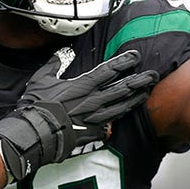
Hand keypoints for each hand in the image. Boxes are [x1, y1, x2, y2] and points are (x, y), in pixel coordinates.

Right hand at [0, 48, 158, 179]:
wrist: (36, 134)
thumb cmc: (37, 107)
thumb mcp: (41, 80)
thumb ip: (54, 65)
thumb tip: (61, 54)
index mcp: (83, 85)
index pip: (109, 71)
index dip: (124, 63)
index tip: (135, 56)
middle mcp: (94, 100)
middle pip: (123, 89)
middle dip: (140, 81)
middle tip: (153, 76)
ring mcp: (96, 118)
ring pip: (122, 106)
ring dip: (136, 99)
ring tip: (147, 93)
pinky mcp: (93, 132)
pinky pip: (111, 123)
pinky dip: (120, 117)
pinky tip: (127, 112)